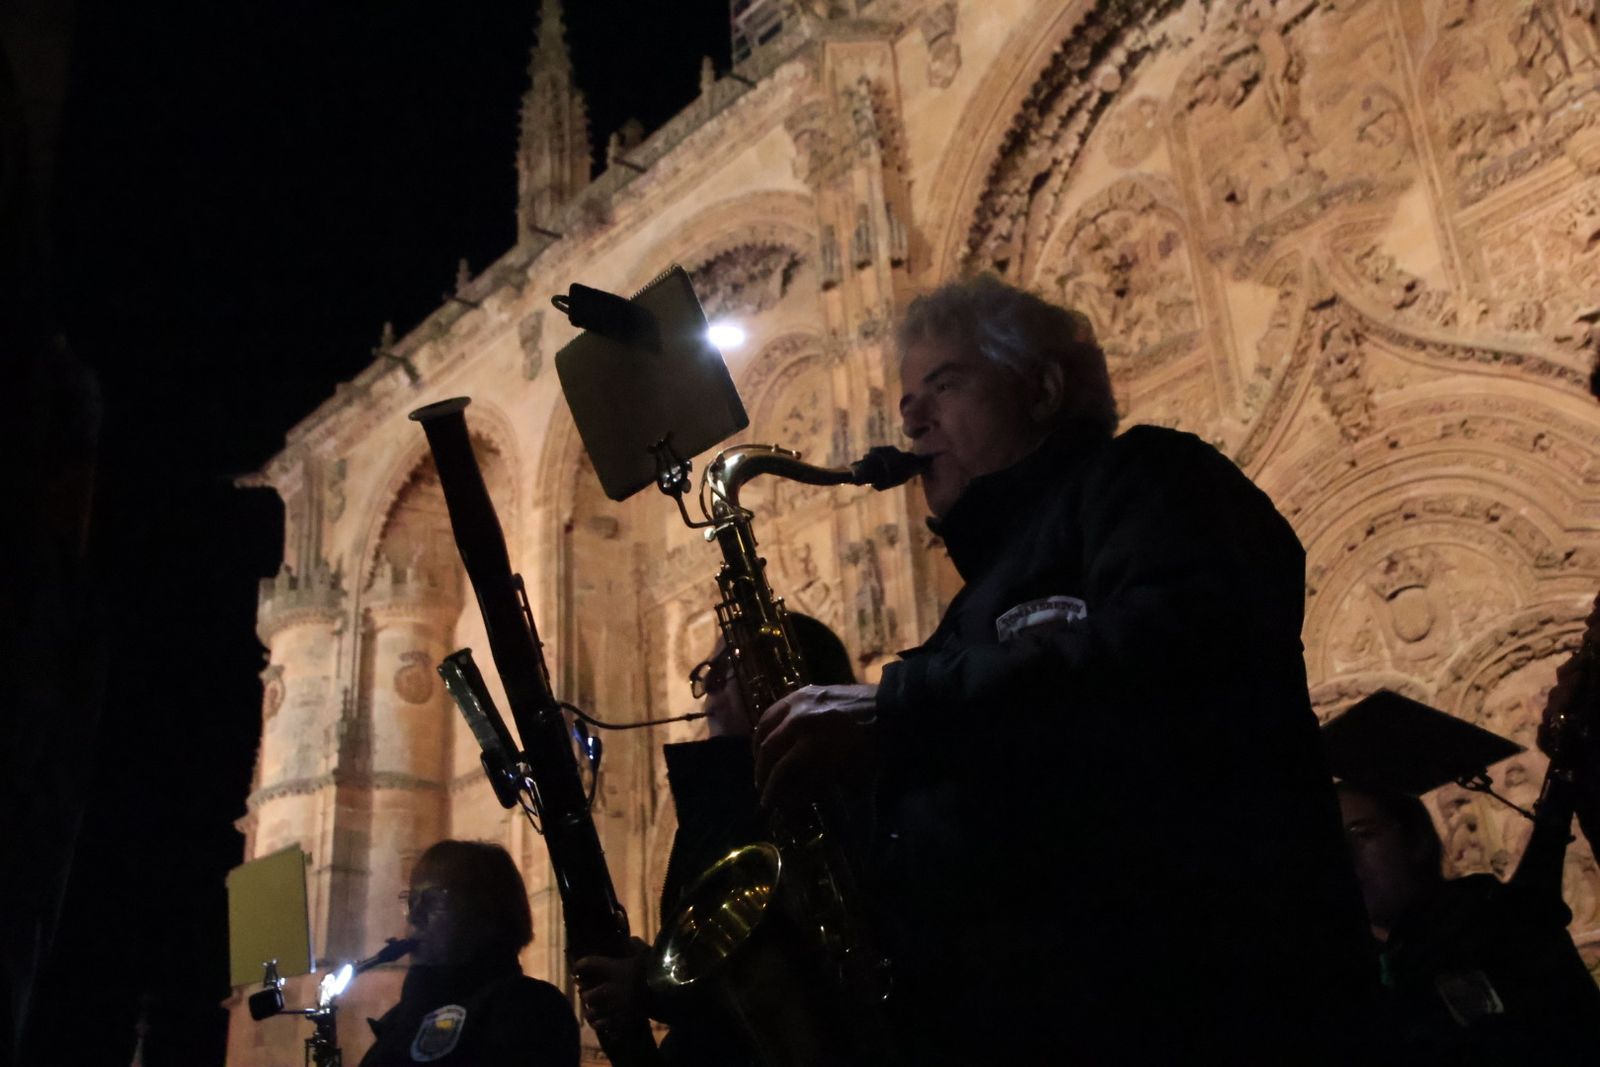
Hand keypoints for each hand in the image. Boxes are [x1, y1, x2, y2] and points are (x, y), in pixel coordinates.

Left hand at [572, 937, 648, 1034]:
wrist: (672, 992)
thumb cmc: (657, 969)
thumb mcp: (646, 952)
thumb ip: (634, 944)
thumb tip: (629, 939)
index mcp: (613, 970)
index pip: (588, 964)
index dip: (580, 966)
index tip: (577, 968)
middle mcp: (609, 990)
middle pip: (586, 995)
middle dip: (586, 994)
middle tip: (587, 992)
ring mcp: (614, 1009)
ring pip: (592, 1014)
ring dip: (591, 1011)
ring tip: (593, 1010)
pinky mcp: (622, 1023)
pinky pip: (604, 1027)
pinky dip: (602, 1025)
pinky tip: (603, 1023)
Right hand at [753, 683, 879, 807]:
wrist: (888, 710)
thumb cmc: (872, 748)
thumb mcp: (848, 776)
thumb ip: (817, 787)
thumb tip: (791, 798)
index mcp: (813, 745)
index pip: (780, 771)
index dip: (771, 790)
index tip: (767, 804)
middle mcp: (800, 722)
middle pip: (767, 749)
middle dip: (761, 771)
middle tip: (761, 786)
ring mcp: (799, 703)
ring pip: (764, 726)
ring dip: (758, 747)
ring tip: (760, 762)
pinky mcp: (802, 692)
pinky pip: (774, 709)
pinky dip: (767, 725)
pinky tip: (768, 736)